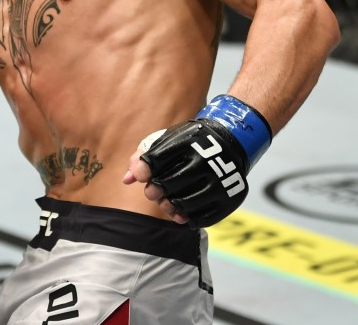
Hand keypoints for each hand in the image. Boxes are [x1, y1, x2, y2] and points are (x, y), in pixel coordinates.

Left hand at [123, 95, 271, 227]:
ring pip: (185, 203)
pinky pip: (203, 218)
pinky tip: (182, 212)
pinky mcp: (231, 200)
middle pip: (170, 184)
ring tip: (165, 204)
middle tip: (152, 192)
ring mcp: (222, 182)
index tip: (143, 177)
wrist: (230, 142)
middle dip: (155, 191)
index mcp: (188, 141)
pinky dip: (188, 218)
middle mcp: (207, 161)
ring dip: (169, 207)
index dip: (144, 171)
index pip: (157, 159)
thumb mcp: (167, 140)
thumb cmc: (189, 144)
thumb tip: (127, 180)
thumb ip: (143, 157)